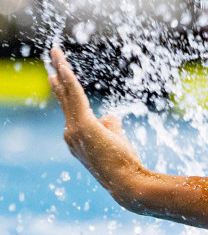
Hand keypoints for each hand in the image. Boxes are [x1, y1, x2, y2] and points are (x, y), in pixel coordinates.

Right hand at [50, 47, 151, 203]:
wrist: (127, 182)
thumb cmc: (125, 165)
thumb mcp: (117, 141)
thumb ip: (111, 126)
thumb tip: (111, 115)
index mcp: (77, 137)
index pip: (70, 108)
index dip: (64, 91)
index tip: (57, 76)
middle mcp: (70, 133)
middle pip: (65, 98)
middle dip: (59, 75)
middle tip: (54, 56)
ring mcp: (74, 130)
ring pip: (69, 95)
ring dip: (63, 70)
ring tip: (56, 52)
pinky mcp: (83, 126)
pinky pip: (75, 98)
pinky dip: (69, 81)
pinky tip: (63, 67)